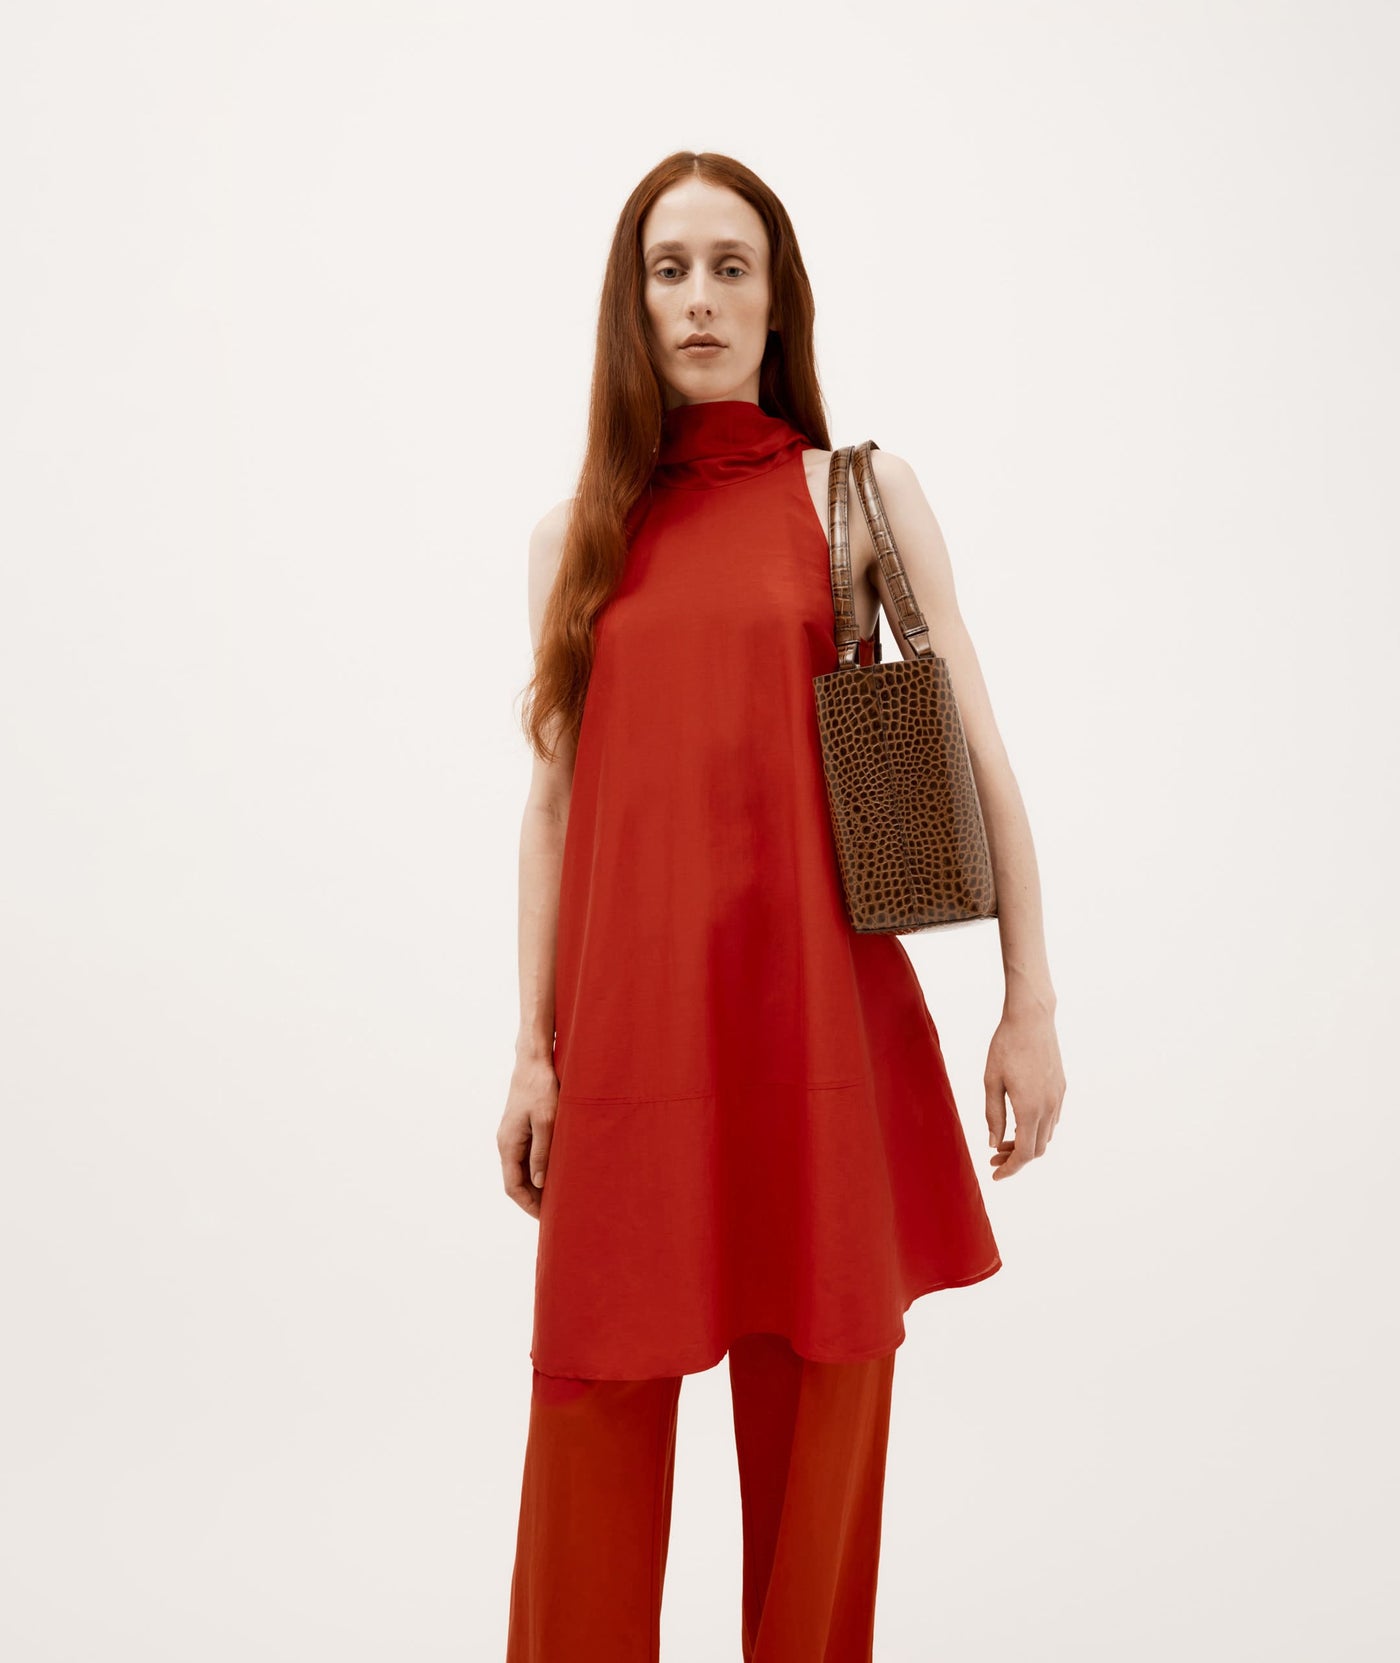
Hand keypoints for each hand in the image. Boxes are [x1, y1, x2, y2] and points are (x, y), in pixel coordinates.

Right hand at [498, 1055, 558, 1219]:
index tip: (547, 1218)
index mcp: (508, 1144)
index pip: (513, 1186)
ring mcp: (513, 1135)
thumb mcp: (546, 1121)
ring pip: (522, 1169)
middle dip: (534, 1199)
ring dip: (537, 1185)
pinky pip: (527, 1156)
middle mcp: (507, 1142)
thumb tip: (540, 1183)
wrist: (534, 1060)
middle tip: (557, 1211)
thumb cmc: (541, 1087)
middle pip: (517, 1181)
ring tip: (559, 1196)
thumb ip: (542, 1152)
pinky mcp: (521, 1128)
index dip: (529, 1205)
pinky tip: (556, 1172)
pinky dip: (539, 1169)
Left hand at [984, 1003, 1064, 1180]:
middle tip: (993, 1159)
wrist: (1032, 1018)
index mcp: (1030, 1109)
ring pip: (1046, 1135)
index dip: (1011, 1169)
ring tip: (1003, 1141)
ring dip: (1027, 1144)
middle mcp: (1049, 1107)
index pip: (1024, 1153)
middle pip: (1037, 1149)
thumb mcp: (991, 1081)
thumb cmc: (1005, 1046)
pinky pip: (1052, 1119)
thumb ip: (993, 1115)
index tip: (995, 1176)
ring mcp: (1058, 1097)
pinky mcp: (1061, 1088)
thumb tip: (993, 1143)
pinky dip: (1036, 1129)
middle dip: (1016, 1159)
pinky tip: (1020, 1122)